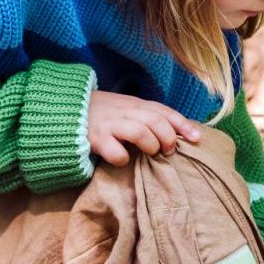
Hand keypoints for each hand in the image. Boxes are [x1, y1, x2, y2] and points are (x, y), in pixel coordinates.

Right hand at [87, 91, 201, 166]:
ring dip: (151, 145)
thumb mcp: (127, 109)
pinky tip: (123, 160)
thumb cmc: (103, 114)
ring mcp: (110, 124)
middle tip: (168, 150)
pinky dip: (123, 159)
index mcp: (135, 104)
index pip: (164, 111)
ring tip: (150, 153)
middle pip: (155, 120)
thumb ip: (147, 116)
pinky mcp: (95, 139)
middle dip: (167, 137)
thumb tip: (177, 132)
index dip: (183, 124)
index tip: (197, 138)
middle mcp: (124, 111)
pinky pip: (115, 151)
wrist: (66, 109)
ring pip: (140, 131)